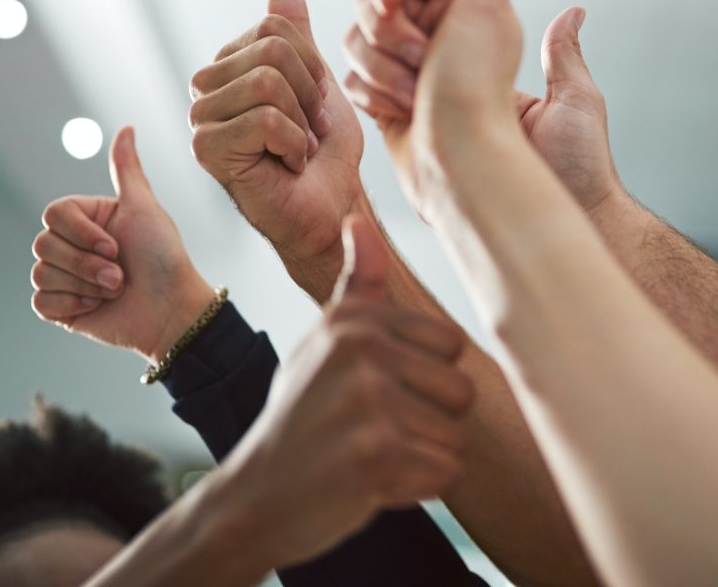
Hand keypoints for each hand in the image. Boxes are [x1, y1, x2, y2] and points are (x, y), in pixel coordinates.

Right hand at [31, 126, 212, 362]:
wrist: (170, 310)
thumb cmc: (163, 257)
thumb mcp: (144, 208)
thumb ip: (127, 169)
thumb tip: (127, 126)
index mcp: (89, 218)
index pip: (54, 213)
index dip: (82, 233)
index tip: (116, 245)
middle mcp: (74, 244)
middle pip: (43, 244)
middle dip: (86, 263)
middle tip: (119, 274)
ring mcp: (66, 276)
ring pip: (41, 273)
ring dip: (84, 284)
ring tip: (114, 290)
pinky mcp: (61, 307)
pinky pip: (40, 301)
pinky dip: (71, 304)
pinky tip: (97, 306)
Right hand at [189, 0, 365, 298]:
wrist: (330, 205)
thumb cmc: (324, 151)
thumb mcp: (317, 81)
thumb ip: (297, 36)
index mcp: (229, 66)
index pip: (276, 27)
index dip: (313, 66)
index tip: (315, 105)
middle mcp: (205, 87)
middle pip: (273, 50)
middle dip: (310, 94)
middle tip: (309, 131)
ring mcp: (200, 118)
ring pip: (269, 82)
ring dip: (303, 122)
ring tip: (298, 147)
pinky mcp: (205, 148)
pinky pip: (266, 119)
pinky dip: (294, 145)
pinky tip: (288, 165)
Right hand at [221, 214, 472, 568]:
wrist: (256, 497)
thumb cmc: (301, 415)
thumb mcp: (322, 342)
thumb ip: (356, 288)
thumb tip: (358, 220)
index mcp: (354, 320)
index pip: (452, 344)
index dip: (424, 378)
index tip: (378, 392)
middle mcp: (361, 351)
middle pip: (461, 391)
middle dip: (429, 421)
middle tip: (374, 430)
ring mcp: (368, 403)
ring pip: (456, 436)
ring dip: (423, 457)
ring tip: (371, 455)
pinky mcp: (377, 458)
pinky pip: (446, 473)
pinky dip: (419, 487)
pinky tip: (374, 483)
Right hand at [342, 0, 540, 218]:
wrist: (475, 182)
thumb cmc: (486, 100)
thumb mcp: (497, 15)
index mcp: (467, 4)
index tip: (388, 3)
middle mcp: (439, 32)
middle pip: (372, 2)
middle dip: (386, 33)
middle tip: (422, 62)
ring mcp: (412, 67)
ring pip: (356, 40)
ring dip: (380, 68)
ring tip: (418, 97)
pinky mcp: (389, 101)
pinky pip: (351, 78)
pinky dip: (372, 94)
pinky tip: (403, 114)